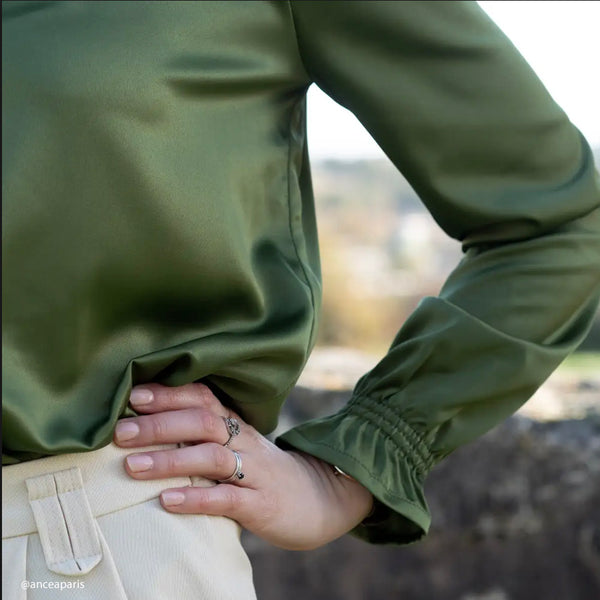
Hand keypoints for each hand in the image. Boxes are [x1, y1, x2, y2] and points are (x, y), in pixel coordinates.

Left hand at [113, 383, 373, 549]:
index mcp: (237, 425)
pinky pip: (228, 498)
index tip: (134, 395)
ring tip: (131, 465)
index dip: (170, 394)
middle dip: (159, 424)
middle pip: (203, 422)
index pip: (203, 399)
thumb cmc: (264, 471)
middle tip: (120, 432)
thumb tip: (149, 427)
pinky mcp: (262, 504)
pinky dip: (196, 498)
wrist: (319, 497)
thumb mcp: (239, 446)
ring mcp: (255, 472)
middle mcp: (245, 441)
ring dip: (170, 459)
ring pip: (212, 458)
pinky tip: (167, 502)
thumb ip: (204, 436)